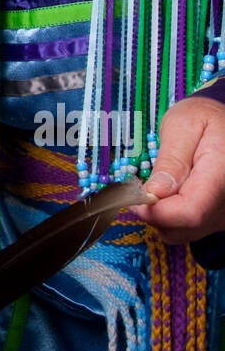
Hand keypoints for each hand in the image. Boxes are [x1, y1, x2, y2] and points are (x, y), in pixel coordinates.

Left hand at [131, 94, 224, 242]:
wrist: (222, 122)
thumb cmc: (202, 118)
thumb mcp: (182, 126)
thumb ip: (171, 159)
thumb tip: (155, 192)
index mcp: (222, 172)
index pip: (191, 211)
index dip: (157, 212)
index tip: (134, 198)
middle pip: (187, 226)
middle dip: (155, 213)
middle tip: (140, 188)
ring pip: (187, 232)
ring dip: (163, 217)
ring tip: (157, 188)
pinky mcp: (220, 217)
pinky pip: (192, 229)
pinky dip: (174, 218)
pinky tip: (169, 196)